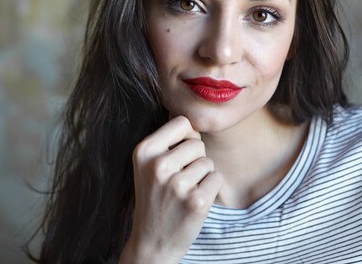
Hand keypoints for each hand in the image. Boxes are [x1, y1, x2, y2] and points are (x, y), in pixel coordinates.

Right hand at [119, 116, 222, 263]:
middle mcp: (158, 165)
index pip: (182, 122)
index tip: (176, 157)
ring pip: (208, 162)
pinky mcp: (196, 201)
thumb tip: (196, 120)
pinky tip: (193, 201)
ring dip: (202, 176)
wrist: (151, 242)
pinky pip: (217, 178)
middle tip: (177, 181)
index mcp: (144, 151)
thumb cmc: (155, 197)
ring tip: (183, 192)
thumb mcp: (148, 165)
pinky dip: (210, 189)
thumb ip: (169, 141)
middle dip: (194, 159)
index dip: (186, 138)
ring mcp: (177, 185)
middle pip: (197, 143)